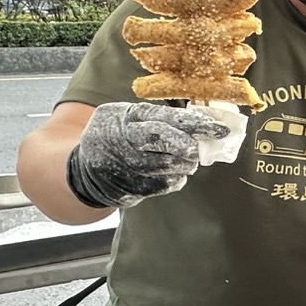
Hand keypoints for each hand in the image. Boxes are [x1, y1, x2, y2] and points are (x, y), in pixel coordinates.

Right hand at [66, 102, 229, 207]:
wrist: (85, 172)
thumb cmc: (116, 135)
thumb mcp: (128, 116)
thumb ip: (159, 117)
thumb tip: (200, 121)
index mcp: (125, 117)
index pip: (164, 119)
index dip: (194, 124)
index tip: (219, 129)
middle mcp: (124, 141)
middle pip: (165, 142)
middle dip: (190, 146)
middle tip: (202, 147)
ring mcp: (128, 167)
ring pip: (170, 166)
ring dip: (186, 162)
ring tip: (186, 157)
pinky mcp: (134, 189)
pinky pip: (167, 183)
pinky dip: (176, 176)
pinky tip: (172, 170)